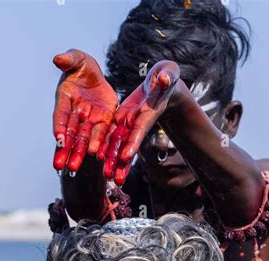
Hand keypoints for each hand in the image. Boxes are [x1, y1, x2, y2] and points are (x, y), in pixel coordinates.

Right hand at [53, 49, 118, 171]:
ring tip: (74, 168)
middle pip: (69, 133)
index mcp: (65, 98)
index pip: (61, 114)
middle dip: (65, 150)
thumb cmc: (82, 66)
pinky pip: (101, 136)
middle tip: (60, 166)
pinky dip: (99, 147)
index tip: (58, 140)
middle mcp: (75, 113)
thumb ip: (69, 60)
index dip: (59, 126)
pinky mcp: (103, 122)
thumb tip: (58, 59)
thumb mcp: (77, 59)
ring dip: (78, 154)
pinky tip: (97, 159)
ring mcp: (88, 120)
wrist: (97, 76)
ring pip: (83, 140)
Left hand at [98, 61, 179, 184]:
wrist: (162, 85)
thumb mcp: (168, 72)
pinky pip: (112, 135)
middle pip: (129, 144)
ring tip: (107, 176)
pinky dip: (107, 147)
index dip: (134, 142)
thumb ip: (167, 75)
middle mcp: (138, 122)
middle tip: (115, 179)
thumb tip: (165, 78)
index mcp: (148, 112)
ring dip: (114, 160)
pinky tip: (100, 160)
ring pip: (119, 144)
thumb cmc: (166, 76)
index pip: (140, 129)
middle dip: (122, 162)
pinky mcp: (121, 120)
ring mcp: (129, 122)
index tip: (127, 156)